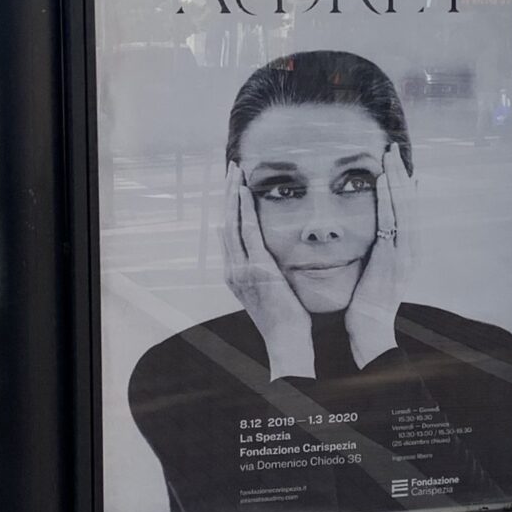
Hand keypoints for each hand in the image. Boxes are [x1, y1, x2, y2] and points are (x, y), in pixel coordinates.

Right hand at [222, 165, 314, 380]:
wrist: (287, 344)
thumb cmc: (287, 322)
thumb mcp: (270, 293)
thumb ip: (264, 272)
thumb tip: (264, 253)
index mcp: (235, 274)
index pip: (228, 231)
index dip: (229, 205)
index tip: (233, 183)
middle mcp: (232, 269)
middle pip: (225, 221)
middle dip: (227, 192)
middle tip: (232, 167)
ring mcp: (242, 270)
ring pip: (232, 223)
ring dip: (233, 194)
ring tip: (235, 170)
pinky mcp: (257, 270)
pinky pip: (248, 234)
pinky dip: (245, 211)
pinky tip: (246, 192)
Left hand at [345, 146, 408, 369]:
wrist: (371, 325)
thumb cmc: (368, 300)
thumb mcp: (377, 267)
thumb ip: (379, 246)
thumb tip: (375, 228)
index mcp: (409, 249)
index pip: (410, 208)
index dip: (405, 183)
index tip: (398, 162)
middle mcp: (412, 247)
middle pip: (411, 201)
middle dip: (402, 172)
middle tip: (393, 148)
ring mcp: (405, 251)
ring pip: (405, 206)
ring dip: (397, 178)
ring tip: (390, 155)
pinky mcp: (393, 256)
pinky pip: (392, 220)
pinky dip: (390, 198)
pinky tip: (385, 180)